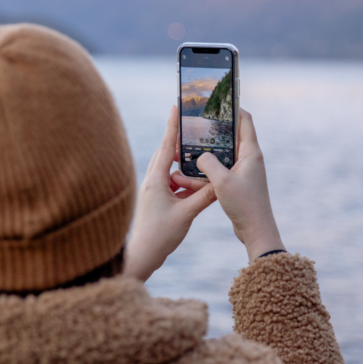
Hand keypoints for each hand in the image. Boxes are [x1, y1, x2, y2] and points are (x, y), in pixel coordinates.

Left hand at [124, 105, 216, 281]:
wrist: (142, 256)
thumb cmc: (160, 236)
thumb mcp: (187, 215)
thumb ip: (204, 196)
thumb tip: (221, 181)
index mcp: (155, 180)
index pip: (166, 146)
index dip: (172, 126)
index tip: (176, 107)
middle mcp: (151, 181)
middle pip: (165, 152)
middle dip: (177, 138)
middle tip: (190, 122)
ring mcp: (152, 190)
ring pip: (167, 167)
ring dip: (180, 159)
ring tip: (195, 149)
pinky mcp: (155, 200)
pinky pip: (169, 181)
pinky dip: (180, 176)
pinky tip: (192, 179)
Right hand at [196, 109, 284, 262]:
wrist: (256, 232)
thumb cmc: (245, 205)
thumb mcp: (222, 182)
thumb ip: (208, 163)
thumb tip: (199, 155)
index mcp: (250, 153)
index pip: (244, 120)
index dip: (232, 108)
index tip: (217, 100)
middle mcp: (248, 159)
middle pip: (229, 136)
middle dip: (210, 132)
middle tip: (194, 124)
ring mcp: (242, 172)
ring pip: (219, 156)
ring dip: (203, 156)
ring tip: (184, 151)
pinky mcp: (235, 184)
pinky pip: (217, 172)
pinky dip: (204, 172)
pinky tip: (187, 175)